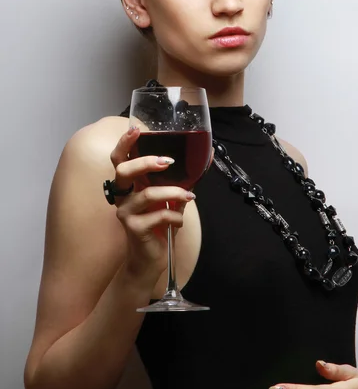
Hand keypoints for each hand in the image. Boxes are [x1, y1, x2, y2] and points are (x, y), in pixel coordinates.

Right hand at [110, 126, 194, 275]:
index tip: (136, 130)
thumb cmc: (160, 225)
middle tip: (167, 162)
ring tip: (188, 196)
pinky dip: (174, 216)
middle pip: (123, 171)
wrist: (152, 259)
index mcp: (131, 185)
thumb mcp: (172, 199)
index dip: (125, 144)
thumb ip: (181, 181)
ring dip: (172, 193)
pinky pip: (157, 216)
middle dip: (145, 162)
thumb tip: (205, 157)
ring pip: (147, 194)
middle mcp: (123, 196)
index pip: (120, 160)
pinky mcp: (133, 229)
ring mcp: (126, 213)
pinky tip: (178, 221)